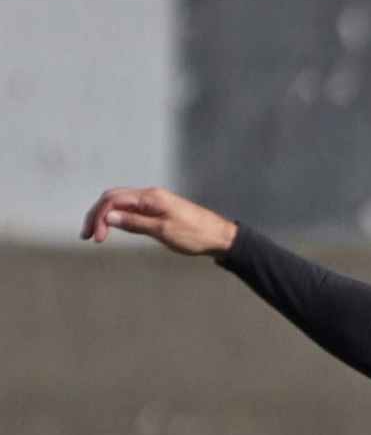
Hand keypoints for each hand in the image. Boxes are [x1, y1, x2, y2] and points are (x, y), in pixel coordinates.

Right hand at [81, 186, 237, 254]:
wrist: (218, 236)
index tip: (96, 238)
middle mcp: (149, 195)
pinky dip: (118, 218)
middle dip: (96, 215)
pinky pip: (131, 209)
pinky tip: (112, 229)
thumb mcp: (164, 231)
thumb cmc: (194, 235)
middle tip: (87, 236)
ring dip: (105, 216)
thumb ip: (136, 224)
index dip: (99, 217)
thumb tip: (109, 218)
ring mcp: (153, 202)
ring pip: (120, 203)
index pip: (114, 200)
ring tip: (95, 235)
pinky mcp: (157, 210)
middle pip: (113, 198)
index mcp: (150, 197)